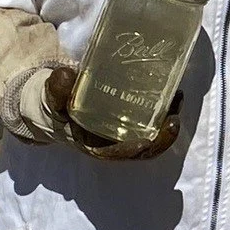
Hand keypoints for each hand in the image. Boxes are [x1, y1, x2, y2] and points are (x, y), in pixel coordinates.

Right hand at [38, 66, 178, 160]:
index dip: (131, 151)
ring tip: (177, 100)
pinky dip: (164, 109)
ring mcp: (125, 131)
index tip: (145, 143)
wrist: (59, 103)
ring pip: (151, 133)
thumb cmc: (57, 106)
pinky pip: (152, 119)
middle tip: (173, 120)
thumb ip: (56, 91)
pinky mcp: (132, 118)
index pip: (116, 154)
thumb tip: (65, 75)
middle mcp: (113, 142)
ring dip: (167, 121)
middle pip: (142, 148)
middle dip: (161, 138)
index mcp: (93, 144)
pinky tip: (173, 92)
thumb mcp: (52, 100)